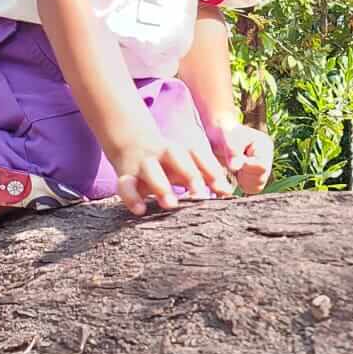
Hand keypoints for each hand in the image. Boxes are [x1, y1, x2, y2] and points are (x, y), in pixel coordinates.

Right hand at [111, 134, 234, 216]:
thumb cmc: (167, 162)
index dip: (211, 170)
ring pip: (150, 169)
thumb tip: (227, 193)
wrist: (129, 143)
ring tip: (171, 204)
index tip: (223, 190)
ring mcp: (142, 163)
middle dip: (189, 173)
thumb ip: (206, 177)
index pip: (198, 154)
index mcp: (179, 150)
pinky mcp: (125, 176)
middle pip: (176, 155)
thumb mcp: (185, 165)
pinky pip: (125, 185)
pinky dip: (131, 197)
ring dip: (161, 185)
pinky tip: (140, 210)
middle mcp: (161, 153)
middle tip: (200, 195)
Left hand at [207, 118, 273, 195]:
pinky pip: (252, 189)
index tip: (234, 160)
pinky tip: (236, 174)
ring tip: (235, 168)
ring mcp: (263, 168)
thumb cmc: (223, 133)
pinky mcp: (255, 176)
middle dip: (244, 175)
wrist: (219, 136)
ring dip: (243, 181)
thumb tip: (236, 167)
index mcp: (265, 145)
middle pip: (261, 179)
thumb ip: (232, 151)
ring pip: (257, 186)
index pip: (261, 167)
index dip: (246, 167)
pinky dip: (242, 184)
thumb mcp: (227, 138)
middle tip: (234, 164)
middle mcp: (267, 157)